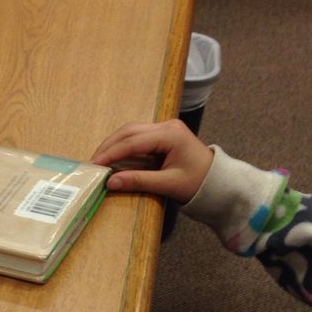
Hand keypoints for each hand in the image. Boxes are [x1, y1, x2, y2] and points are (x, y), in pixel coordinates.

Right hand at [91, 119, 213, 203]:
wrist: (218, 182)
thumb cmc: (198, 184)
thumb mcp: (168, 185)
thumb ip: (139, 181)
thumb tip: (111, 182)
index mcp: (171, 135)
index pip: (133, 142)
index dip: (111, 153)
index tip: (94, 166)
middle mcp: (167, 126)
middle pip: (129, 131)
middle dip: (108, 147)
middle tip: (92, 163)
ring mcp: (165, 129)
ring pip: (131, 132)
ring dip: (113, 145)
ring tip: (99, 161)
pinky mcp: (162, 135)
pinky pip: (137, 137)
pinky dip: (122, 147)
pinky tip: (113, 158)